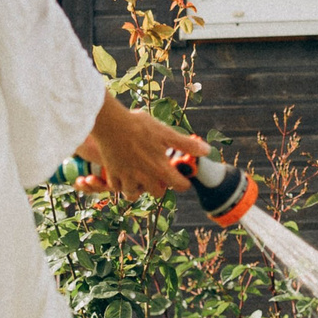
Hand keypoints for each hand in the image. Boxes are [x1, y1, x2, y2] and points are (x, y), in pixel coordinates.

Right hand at [76, 94, 205, 200]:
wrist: (110, 123)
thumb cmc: (139, 126)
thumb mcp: (166, 133)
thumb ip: (186, 144)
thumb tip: (207, 151)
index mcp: (160, 169)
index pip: (180, 186)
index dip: (183, 181)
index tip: (181, 175)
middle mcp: (145, 178)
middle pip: (158, 193)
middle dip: (160, 186)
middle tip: (158, 173)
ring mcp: (127, 178)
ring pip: (134, 194)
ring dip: (139, 188)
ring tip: (140, 175)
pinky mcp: (112, 175)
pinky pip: (118, 188)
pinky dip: (121, 183)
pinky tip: (123, 172)